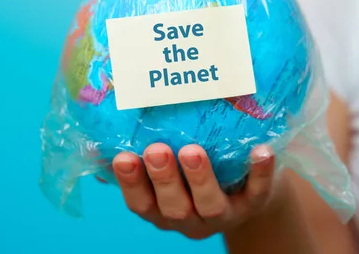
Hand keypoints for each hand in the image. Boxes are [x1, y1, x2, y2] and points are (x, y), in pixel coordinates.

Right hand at [110, 143, 275, 239]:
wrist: (245, 186)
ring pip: (211, 205)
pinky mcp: (254, 203)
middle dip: (163, 180)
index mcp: (162, 209)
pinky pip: (258, 191)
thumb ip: (139, 157)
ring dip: (200, 179)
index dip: (131, 184)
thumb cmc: (195, 169)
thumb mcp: (165, 170)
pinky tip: (260, 150)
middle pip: (174, 208)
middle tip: (156, 150)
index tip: (122, 157)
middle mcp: (190, 217)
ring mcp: (224, 214)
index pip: (141, 203)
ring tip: (193, 151)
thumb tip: (98, 141)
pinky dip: (260, 173)